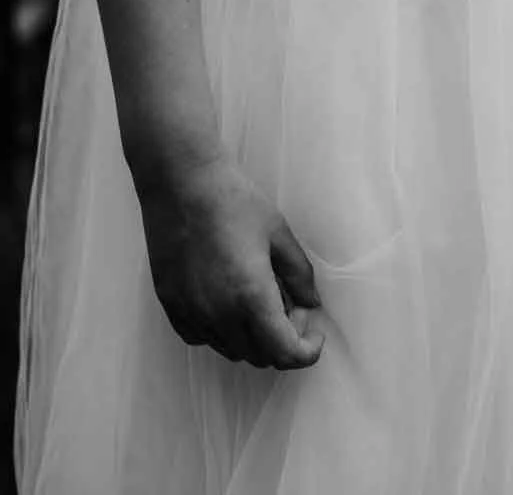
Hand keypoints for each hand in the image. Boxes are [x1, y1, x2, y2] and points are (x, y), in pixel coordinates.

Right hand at [133, 148, 324, 369]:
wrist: (181, 183)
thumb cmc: (236, 202)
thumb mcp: (279, 234)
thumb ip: (299, 275)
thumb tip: (312, 304)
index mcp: (251, 297)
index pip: (284, 353)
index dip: (307, 351)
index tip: (316, 331)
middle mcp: (217, 314)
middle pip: (259, 356)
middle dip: (284, 341)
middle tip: (293, 307)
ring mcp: (190, 312)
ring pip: (229, 350)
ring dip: (254, 338)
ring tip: (264, 301)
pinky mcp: (169, 304)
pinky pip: (200, 337)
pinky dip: (223, 332)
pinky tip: (231, 302)